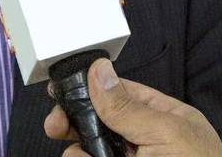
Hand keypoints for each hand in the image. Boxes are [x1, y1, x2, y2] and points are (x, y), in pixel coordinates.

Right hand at [44, 59, 221, 156]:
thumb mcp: (166, 134)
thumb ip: (128, 107)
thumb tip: (99, 72)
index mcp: (164, 119)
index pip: (120, 94)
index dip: (90, 90)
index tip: (62, 90)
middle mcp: (146, 143)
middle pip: (100, 124)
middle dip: (75, 122)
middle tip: (56, 126)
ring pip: (91, 150)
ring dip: (78, 151)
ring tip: (80, 155)